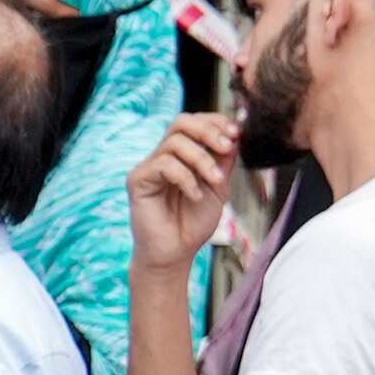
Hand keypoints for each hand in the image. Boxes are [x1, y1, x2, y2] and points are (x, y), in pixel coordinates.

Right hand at [128, 113, 237, 274]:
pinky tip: (195, 196)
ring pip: (175, 143)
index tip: (237, 134)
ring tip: (215, 181)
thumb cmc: (194, 222)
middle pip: (181, 122)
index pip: (194, 123)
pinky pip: (163, 165)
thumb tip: (235, 132)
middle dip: (209, 131)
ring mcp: (148, 167)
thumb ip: (224, 160)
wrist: (176, 252)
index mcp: (181, 155)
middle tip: (227, 148)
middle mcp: (162, 156)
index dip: (216, 122)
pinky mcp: (137, 180)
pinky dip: (186, 178)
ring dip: (202, 159)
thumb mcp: (219, 186)